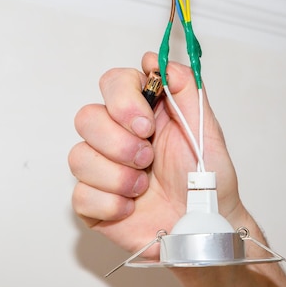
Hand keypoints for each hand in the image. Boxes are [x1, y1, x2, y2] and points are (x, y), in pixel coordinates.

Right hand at [68, 52, 244, 254]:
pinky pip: (80, 195)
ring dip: (117, 176)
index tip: (146, 125)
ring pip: (78, 157)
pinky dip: (111, 204)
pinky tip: (132, 208)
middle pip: (85, 118)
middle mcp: (117, 135)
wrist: (203, 227)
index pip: (112, 83)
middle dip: (119, 143)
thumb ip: (185, 88)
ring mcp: (102, 169)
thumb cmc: (207, 179)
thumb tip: (154, 59)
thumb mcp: (205, 128)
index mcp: (142, 112)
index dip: (122, 100)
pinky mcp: (93, 202)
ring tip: (144, 187)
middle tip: (148, 160)